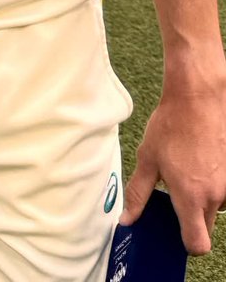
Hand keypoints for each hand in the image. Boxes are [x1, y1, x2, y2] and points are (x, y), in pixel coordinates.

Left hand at [120, 77, 225, 253]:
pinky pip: (223, 190)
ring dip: (202, 199)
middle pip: (205, 227)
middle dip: (190, 219)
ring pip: (215, 207)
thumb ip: (137, 193)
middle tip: (173, 195)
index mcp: (191, 198)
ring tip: (185, 172)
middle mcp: (214, 196)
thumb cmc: (171, 127)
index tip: (174, 232)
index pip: (198, 244)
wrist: (198, 99)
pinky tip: (198, 163)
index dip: (186, 244)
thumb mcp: (147, 159)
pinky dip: (212, 184)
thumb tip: (127, 219)